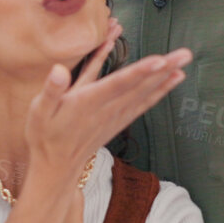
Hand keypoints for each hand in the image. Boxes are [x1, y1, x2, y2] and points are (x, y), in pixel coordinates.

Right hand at [22, 20, 190, 194]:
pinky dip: (159, 92)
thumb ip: (51, 90)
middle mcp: (106, 110)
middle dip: (163, 69)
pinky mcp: (118, 121)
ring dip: (165, 79)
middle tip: (185, 54)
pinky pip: (142, 104)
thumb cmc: (44, 136)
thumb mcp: (38, 111)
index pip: (117, 84)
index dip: (139, 72)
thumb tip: (58, 70)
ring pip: (144, 95)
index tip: (160, 60)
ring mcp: (115, 117)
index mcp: (87, 103)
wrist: (55, 168)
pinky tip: (171, 82)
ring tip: (183, 64)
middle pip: (139, 87)